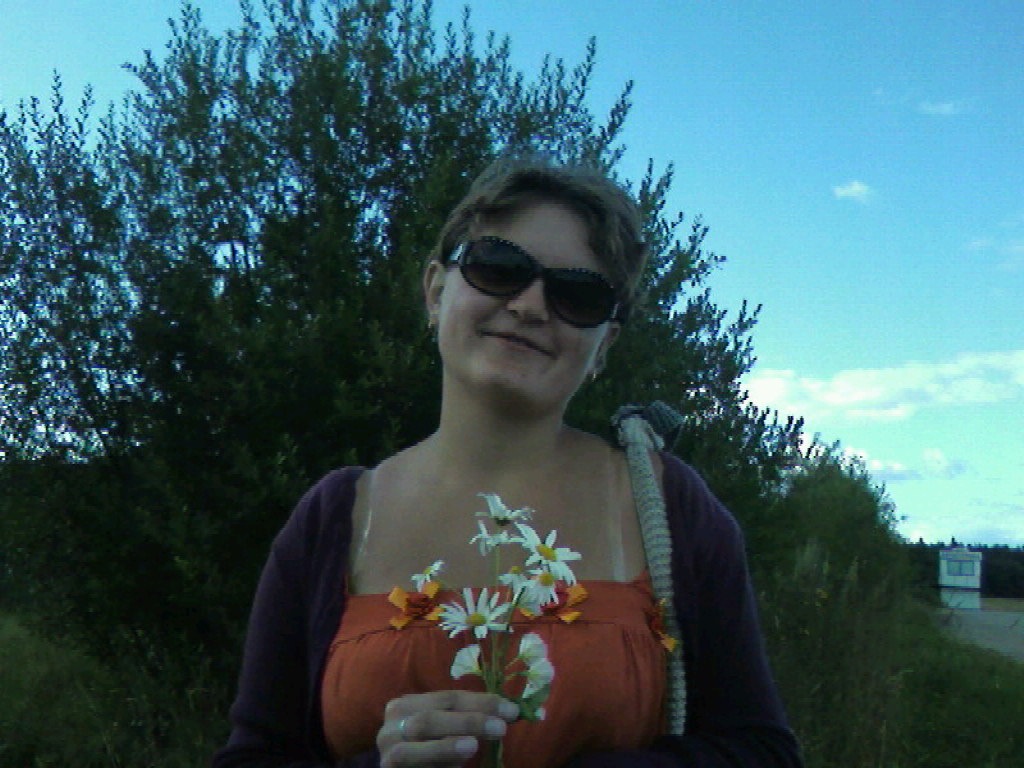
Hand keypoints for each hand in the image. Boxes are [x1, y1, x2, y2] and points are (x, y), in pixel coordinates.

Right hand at [377, 690, 519, 766]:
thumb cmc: (430, 757)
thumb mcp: (449, 736)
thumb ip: (468, 723)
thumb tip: (508, 712)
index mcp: (410, 704)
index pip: (449, 697)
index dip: (482, 702)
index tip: (511, 710)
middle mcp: (395, 719)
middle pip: (434, 713)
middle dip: (470, 719)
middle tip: (502, 727)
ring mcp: (388, 743)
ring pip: (421, 730)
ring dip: (451, 736)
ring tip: (475, 744)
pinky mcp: (388, 765)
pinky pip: (411, 757)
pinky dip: (438, 753)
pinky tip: (460, 758)